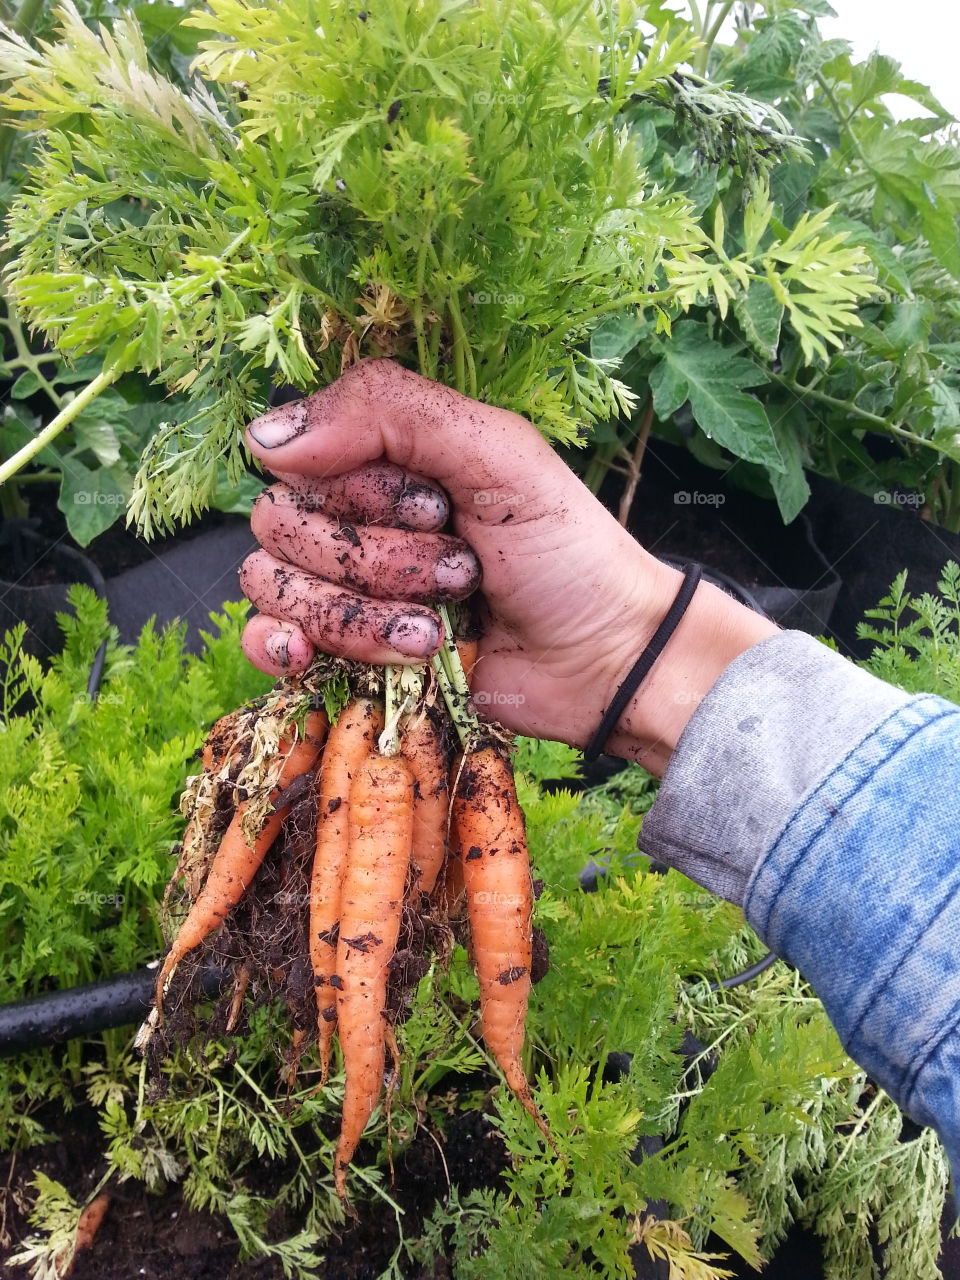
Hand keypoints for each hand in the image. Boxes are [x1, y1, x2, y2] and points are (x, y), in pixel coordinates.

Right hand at [239, 360, 775, 771]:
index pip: (300, 457)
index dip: (360, 492)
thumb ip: (390, 412)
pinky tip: (310, 655)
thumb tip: (265, 435)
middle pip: (284, 526)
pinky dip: (282, 648)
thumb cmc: (566, 552)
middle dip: (376, 561)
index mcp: (385, 459)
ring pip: (277, 587)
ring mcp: (346, 589)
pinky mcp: (345, 655)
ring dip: (358, 615)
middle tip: (459, 572)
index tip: (438, 510)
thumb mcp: (497, 453)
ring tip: (433, 632)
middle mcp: (355, 517)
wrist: (602, 661)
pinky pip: (263, 642)